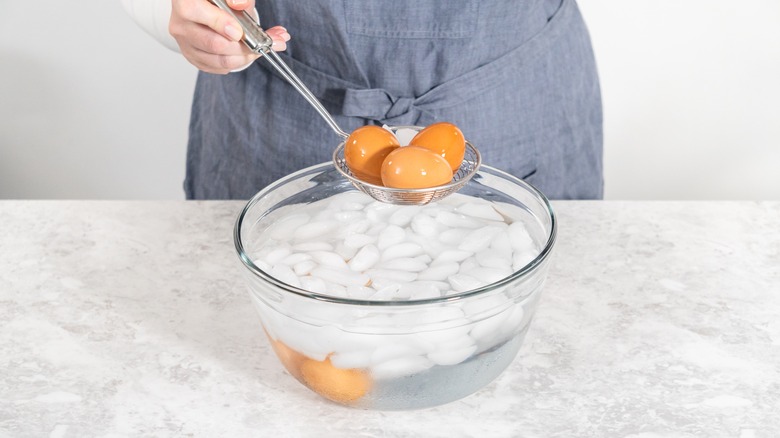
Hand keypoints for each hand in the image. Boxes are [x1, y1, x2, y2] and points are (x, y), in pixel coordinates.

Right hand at [170, 0, 290, 73]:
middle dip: (242, 46)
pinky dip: (237, 63)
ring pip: (218, 59)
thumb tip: (240, 3)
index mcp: (185, 1)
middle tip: (264, 44)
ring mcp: (185, 42)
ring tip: (261, 49)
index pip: (195, 12)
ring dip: (244, 57)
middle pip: (212, 43)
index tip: (239, 32)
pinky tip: (246, 54)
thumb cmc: (221, 2)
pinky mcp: (193, 56)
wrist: (212, 10)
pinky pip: (217, 67)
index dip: (219, 23)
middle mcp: (180, 22)